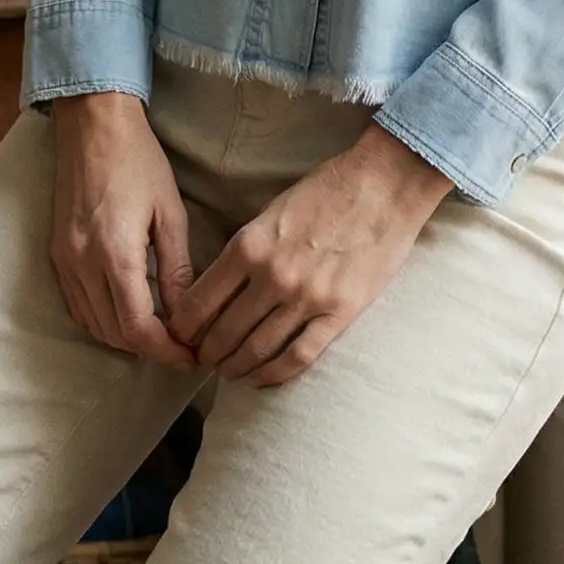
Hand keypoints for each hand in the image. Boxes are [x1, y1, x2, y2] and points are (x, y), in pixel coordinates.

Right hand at [47, 92, 199, 367]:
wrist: (92, 127)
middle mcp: (83, 265)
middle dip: (150, 349)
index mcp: (116, 255)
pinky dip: (102, 321)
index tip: (190, 357)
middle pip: (115, 334)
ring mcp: (64, 261)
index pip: (138, 329)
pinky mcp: (56, 255)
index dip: (166, 352)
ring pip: (94, 325)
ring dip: (126, 338)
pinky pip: (77, 306)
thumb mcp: (170, 213)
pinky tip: (126, 314)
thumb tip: (187, 316)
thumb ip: (176, 269)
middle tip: (183, 348)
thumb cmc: (138, 162)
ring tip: (160, 335)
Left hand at [166, 122, 452, 387]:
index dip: (185, 327)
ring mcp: (306, 297)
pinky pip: (298, 356)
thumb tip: (220, 287)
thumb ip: (246, 249)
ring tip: (228, 372)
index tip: (180, 337)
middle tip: (202, 360)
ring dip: (236, 367)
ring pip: (257, 349)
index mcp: (249, 245)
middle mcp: (272, 275)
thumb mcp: (271, 211)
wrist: (383, 185)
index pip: (200, 301)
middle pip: (224, 332)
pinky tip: (261, 377)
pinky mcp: (339, 313)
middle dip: (207, 352)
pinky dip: (274, 373)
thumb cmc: (326, 190)